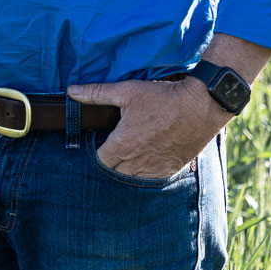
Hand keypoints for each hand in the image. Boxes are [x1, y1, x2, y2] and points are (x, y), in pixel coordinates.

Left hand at [67, 76, 231, 178]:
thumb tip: (71, 92)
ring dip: (130, 167)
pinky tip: (150, 154)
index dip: (99, 150)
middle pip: (115, 171)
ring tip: (134, 149)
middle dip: (113, 160)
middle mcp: (136, 163)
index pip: (100, 160)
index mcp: (122, 146)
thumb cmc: (161, 98)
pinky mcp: (170, 170)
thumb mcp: (126, 91)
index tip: (105, 138)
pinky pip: (152, 178)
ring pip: (133, 177)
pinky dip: (147, 170)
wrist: (199, 107)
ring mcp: (154, 169)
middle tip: (118, 143)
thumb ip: (97, 93)